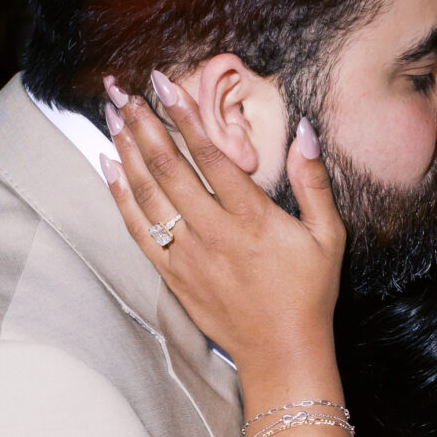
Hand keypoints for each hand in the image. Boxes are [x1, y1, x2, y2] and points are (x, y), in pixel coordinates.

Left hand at [99, 72, 341, 373]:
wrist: (281, 352)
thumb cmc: (308, 292)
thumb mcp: (328, 236)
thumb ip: (314, 182)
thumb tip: (305, 131)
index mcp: (252, 217)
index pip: (209, 155)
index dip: (183, 116)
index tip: (162, 84)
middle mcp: (214, 232)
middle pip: (168, 169)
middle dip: (143, 125)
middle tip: (123, 92)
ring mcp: (189, 255)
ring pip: (148, 195)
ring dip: (127, 153)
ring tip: (112, 117)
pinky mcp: (173, 276)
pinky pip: (138, 231)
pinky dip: (121, 198)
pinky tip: (109, 169)